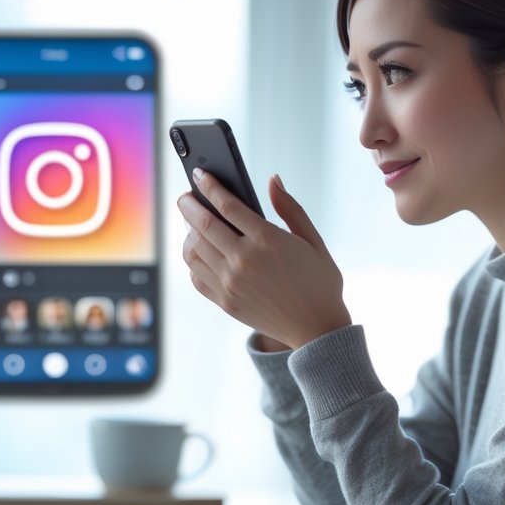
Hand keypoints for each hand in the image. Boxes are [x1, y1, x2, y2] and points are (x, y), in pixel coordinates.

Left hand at [178, 171, 351, 349]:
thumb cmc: (320, 282)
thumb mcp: (313, 241)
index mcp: (268, 241)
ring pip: (195, 250)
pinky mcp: (225, 302)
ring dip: (187, 233)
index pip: (227, 205)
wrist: (317, 329)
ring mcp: (231, 283)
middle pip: (203, 225)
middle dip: (189, 205)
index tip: (200, 174)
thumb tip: (273, 180)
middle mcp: (244, 261)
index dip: (210, 186)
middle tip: (184, 196)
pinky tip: (199, 252)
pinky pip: (196, 276)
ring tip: (191, 224)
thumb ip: (290, 208)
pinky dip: (193, 260)